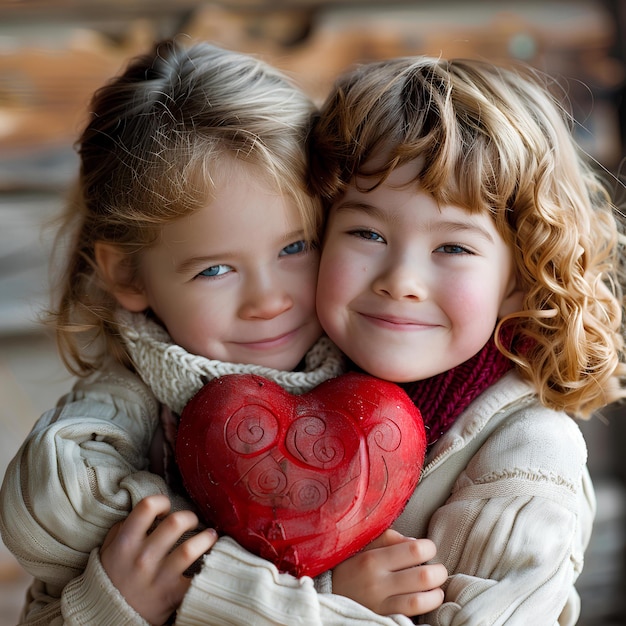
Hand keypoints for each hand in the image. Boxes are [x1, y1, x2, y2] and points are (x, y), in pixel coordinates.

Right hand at [100, 494, 217, 624]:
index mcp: (126, 543)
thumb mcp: (108, 550)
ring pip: (190, 549)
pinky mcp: (171, 594)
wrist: (109, 618)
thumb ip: (122, 528)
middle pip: (175, 523)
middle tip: (192, 521)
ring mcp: (158, 577)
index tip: (167, 508)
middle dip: (190, 517)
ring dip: (206, 538)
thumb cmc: (112, 579)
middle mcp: (142, 557)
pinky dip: (208, 568)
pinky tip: (211, 560)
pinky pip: (196, 578)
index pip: (147, 506)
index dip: (162, 501)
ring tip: (210, 535)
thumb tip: (145, 512)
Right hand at [332, 529, 446, 616]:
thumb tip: (416, 542)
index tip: (428, 549)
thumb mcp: (363, 546)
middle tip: (437, 570)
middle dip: (438, 572)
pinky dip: (424, 609)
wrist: (326, 595)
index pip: (414, 550)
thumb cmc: (350, 566)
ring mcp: (380, 604)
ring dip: (435, 594)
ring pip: (419, 601)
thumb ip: (388, 539)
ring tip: (436, 589)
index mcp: (373, 558)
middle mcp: (377, 582)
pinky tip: (425, 602)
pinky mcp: (382, 619)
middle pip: (422, 576)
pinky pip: (409, 616)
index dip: (429, 548)